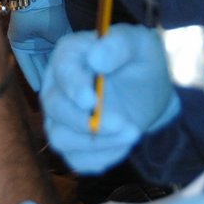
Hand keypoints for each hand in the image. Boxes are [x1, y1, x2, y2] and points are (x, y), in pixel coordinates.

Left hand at [9, 0, 71, 90]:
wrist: (40, 2)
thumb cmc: (57, 17)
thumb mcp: (67, 38)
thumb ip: (70, 54)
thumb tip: (78, 71)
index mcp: (54, 37)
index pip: (59, 60)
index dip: (64, 74)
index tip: (70, 89)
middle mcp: (41, 41)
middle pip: (47, 64)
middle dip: (53, 79)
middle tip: (60, 97)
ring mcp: (29, 42)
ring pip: (36, 65)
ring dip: (43, 79)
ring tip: (50, 96)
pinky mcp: (17, 43)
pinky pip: (24, 62)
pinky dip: (31, 74)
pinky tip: (38, 87)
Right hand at [40, 25, 178, 173]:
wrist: (148, 91)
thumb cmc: (139, 60)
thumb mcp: (139, 44)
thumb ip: (119, 45)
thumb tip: (97, 58)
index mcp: (69, 55)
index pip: (62, 71)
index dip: (73, 87)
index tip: (91, 101)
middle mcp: (56, 86)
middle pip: (54, 108)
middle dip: (86, 122)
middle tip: (124, 124)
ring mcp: (60, 117)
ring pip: (61, 138)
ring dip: (97, 143)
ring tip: (132, 133)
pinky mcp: (72, 143)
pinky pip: (77, 160)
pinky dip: (103, 157)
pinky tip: (124, 143)